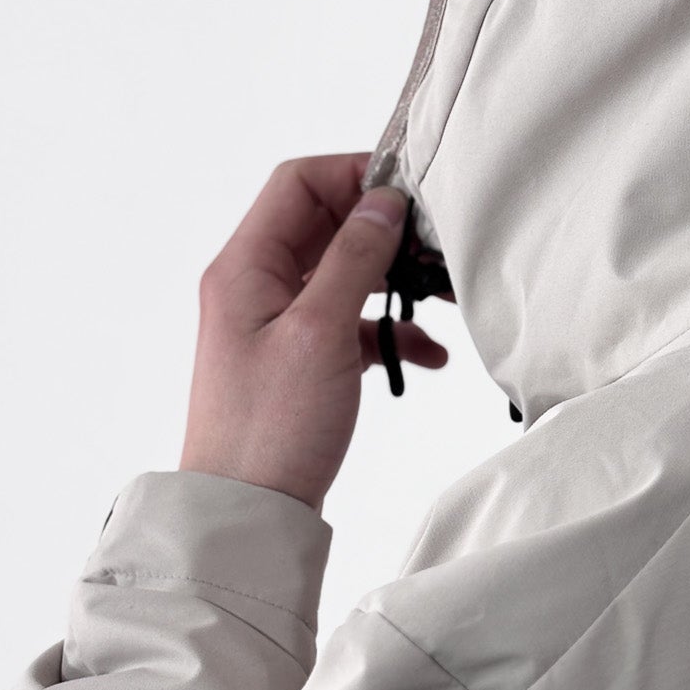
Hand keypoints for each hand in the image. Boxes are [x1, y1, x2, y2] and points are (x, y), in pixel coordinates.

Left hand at [179, 154, 447, 508]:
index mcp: (244, 267)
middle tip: (436, 244)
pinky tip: (428, 354)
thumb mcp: (320, 332)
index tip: (407, 191)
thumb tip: (383, 203)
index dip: (353, 174)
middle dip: (385, 231)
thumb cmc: (270, 429)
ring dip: (394, 280)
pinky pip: (349, 322)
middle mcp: (255, 286)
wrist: (247, 515)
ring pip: (344, 274)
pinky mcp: (297, 360)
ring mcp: (276, 324)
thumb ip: (355, 259)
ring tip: (445, 295)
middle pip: (326, 225)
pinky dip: (388, 329)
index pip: (297, 183)